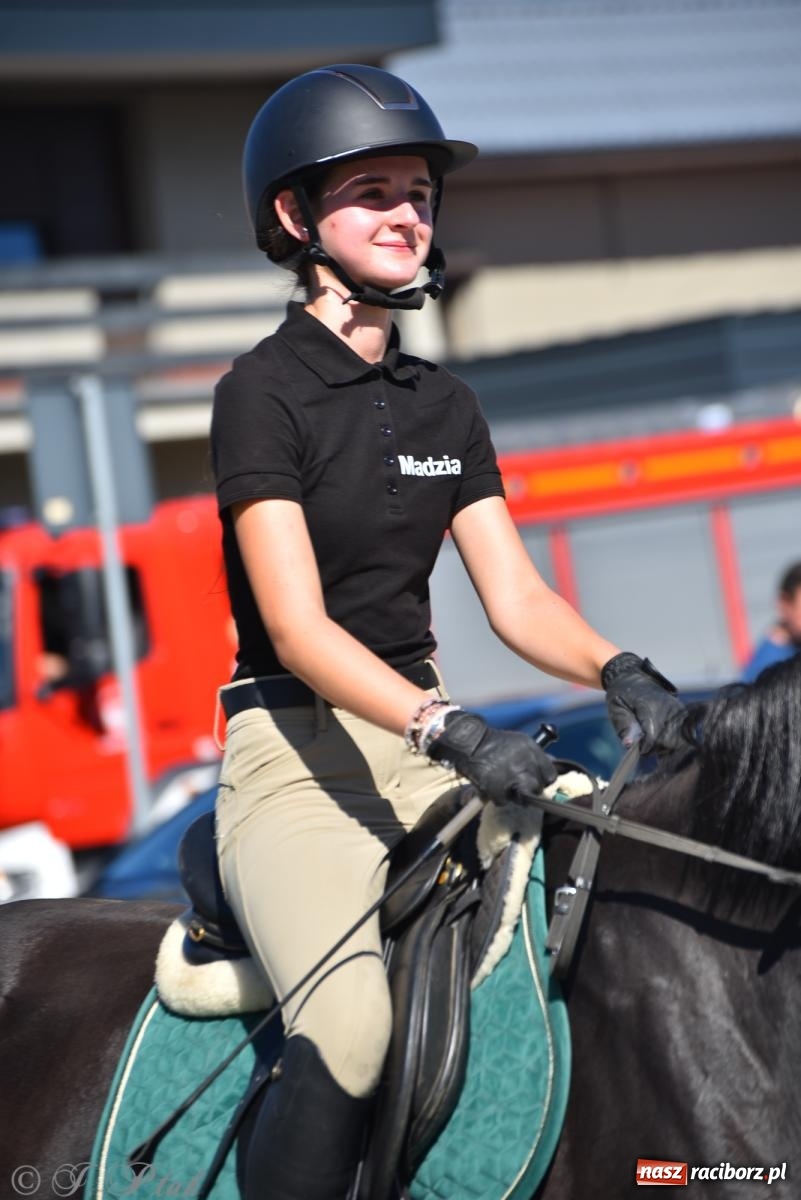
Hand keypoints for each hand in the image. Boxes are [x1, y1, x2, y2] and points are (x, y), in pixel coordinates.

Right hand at [426, 710, 557, 804]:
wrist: (469, 741)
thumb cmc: (495, 742)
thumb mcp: (521, 742)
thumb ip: (537, 757)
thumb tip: (554, 770)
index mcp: (532, 751)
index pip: (550, 776)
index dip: (543, 780)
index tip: (536, 780)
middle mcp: (525, 764)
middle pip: (537, 788)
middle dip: (530, 789)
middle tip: (520, 786)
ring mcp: (511, 778)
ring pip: (522, 798)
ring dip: (515, 795)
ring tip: (506, 787)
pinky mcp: (497, 789)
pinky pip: (503, 801)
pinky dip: (498, 797)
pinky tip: (493, 787)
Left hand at [602, 652, 686, 753]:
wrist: (631, 675)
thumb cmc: (621, 694)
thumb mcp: (616, 708)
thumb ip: (623, 726)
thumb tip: (629, 745)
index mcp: (648, 706)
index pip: (653, 736)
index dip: (646, 747)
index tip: (639, 748)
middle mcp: (666, 707)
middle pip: (669, 740)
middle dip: (657, 747)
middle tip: (646, 744)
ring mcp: (675, 707)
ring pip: (679, 737)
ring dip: (667, 743)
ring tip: (654, 739)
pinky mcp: (680, 708)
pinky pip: (683, 729)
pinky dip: (675, 735)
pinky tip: (663, 734)